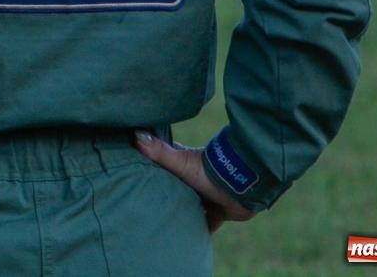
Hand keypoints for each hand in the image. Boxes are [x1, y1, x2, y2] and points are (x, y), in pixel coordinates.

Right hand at [134, 131, 254, 232]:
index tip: (136, 172)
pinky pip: (206, 224)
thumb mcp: (180, 162)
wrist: (241, 187)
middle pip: (175, 187)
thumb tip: (135, 133)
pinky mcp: (218, 213)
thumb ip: (159, 151)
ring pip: (189, 206)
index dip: (152, 167)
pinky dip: (200, 231)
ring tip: (163, 224)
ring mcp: (206, 197)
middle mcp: (194, 181)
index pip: (164, 163)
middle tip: (146, 204)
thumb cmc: (209, 171)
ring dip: (181, 212)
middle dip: (165, 193)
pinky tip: (189, 242)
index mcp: (184, 166)